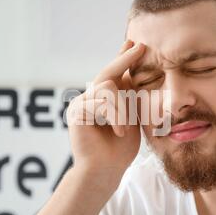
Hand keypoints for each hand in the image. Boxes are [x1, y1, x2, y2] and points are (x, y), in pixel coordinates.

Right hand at [66, 40, 145, 189]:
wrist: (105, 171)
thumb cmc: (119, 150)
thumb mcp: (131, 118)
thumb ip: (131, 98)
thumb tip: (136, 73)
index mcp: (103, 101)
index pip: (113, 75)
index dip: (123, 59)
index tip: (132, 42)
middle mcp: (90, 99)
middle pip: (108, 73)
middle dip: (124, 60)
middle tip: (138, 46)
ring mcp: (81, 104)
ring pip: (107, 88)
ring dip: (122, 108)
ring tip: (124, 128)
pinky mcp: (77, 111)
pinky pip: (101, 101)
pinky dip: (115, 116)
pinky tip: (118, 131)